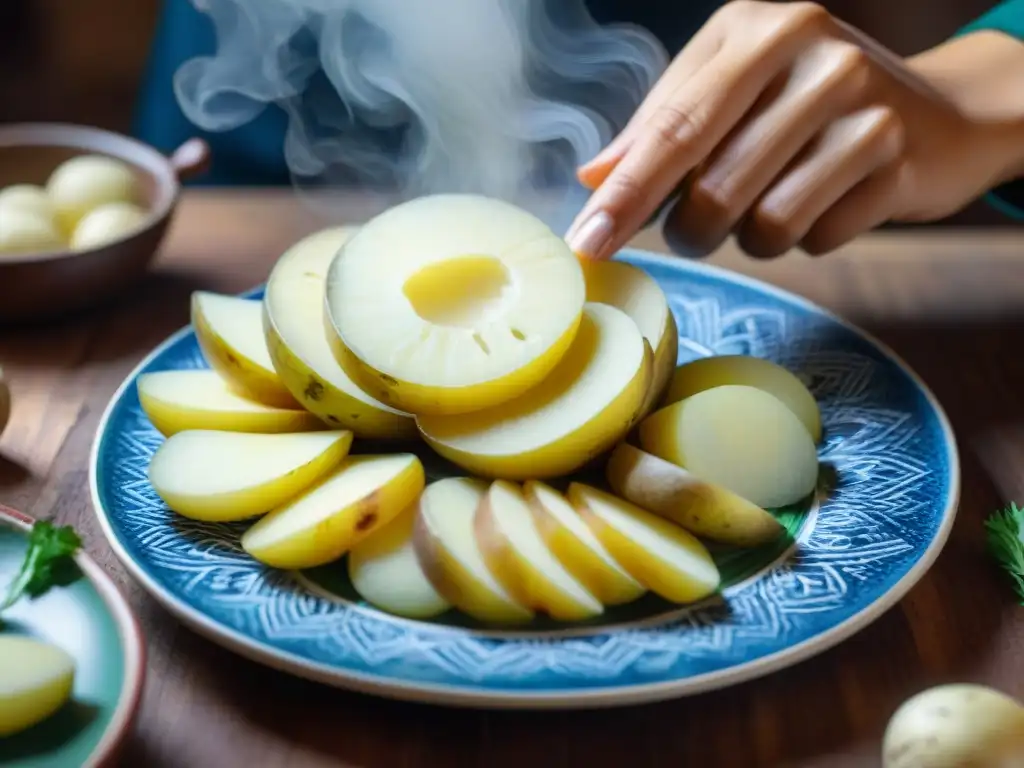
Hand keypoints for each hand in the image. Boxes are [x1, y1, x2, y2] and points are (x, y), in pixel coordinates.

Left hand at [566, 1, 1023, 259]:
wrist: (937, 114)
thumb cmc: (808, 103)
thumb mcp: (733, 89)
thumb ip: (661, 128)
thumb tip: (593, 178)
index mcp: (757, 30)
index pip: (673, 127)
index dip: (625, 194)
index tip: (586, 243)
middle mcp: (814, 57)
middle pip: (713, 188)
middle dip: (691, 229)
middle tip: (697, 226)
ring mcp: (864, 107)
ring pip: (766, 225)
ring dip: (753, 238)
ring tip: (772, 205)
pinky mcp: (898, 161)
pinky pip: (818, 240)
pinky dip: (809, 238)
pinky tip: (825, 202)